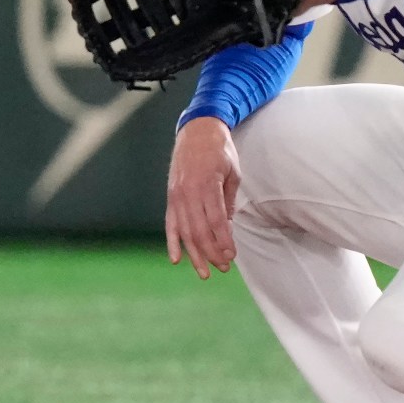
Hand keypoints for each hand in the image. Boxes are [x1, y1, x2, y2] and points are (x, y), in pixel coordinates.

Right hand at [167, 116, 242, 278]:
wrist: (197, 130)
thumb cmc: (220, 151)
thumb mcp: (233, 173)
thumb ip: (228, 202)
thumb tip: (227, 230)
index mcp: (207, 184)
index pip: (216, 221)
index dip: (223, 242)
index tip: (231, 256)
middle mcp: (188, 192)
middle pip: (199, 231)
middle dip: (211, 253)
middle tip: (223, 268)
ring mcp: (176, 195)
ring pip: (184, 231)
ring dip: (195, 254)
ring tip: (204, 272)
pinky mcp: (171, 196)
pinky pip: (170, 223)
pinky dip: (172, 242)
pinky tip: (177, 259)